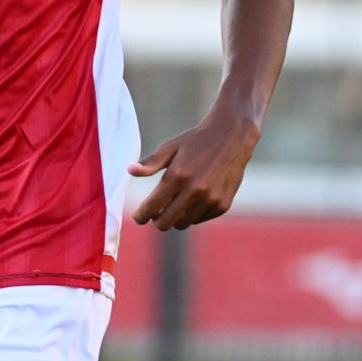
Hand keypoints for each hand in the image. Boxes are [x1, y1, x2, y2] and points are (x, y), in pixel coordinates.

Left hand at [128, 105, 262, 230]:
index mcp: (178, 175)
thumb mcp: (170, 147)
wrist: (232, 136)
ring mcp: (211, 199)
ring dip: (175, 217)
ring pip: (183, 224)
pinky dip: (193, 213)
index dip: (141, 216)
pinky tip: (193, 199)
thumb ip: (150, 163)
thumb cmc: (196, 141)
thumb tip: (129, 171)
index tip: (139, 216)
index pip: (152, 208)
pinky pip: (199, 219)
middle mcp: (195, 190)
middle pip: (165, 223)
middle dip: (156, 220)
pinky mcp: (223, 205)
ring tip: (173, 204)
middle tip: (154, 213)